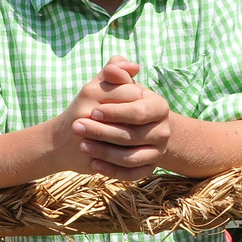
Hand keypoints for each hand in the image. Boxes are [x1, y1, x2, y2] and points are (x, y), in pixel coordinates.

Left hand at [63, 57, 171, 179]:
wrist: (132, 127)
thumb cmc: (121, 102)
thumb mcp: (119, 85)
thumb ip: (115, 72)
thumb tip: (114, 67)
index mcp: (159, 107)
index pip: (138, 111)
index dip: (115, 112)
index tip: (92, 111)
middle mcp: (163, 131)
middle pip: (131, 136)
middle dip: (102, 132)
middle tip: (78, 127)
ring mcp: (158, 152)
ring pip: (131, 158)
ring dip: (104, 153)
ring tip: (82, 145)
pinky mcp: (149, 169)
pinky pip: (132, 174)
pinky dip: (112, 171)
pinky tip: (93, 164)